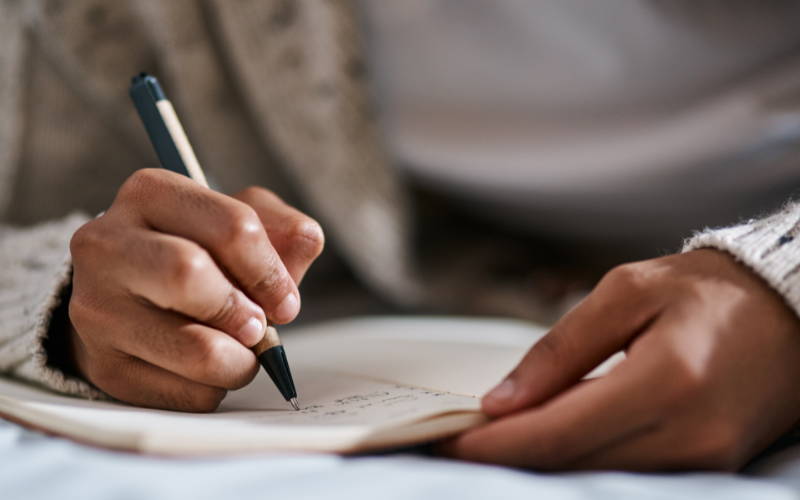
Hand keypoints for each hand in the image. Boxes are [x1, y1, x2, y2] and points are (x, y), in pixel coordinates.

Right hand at [68, 169, 323, 411]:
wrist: (130, 298)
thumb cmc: (197, 254)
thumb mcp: (239, 224)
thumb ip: (282, 229)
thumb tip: (306, 240)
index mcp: (150, 193)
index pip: (232, 227)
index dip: (271, 272)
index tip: (285, 300)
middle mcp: (107, 244)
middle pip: (191, 275)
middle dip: (245, 312)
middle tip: (258, 327)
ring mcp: (97, 308)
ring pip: (196, 349)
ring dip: (239, 361)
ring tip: (238, 352)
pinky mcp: (103, 366)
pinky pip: (186, 393)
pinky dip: (213, 388)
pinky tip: (202, 369)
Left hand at [440, 249, 799, 470]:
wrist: (790, 312)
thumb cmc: (706, 291)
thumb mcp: (625, 292)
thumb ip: (560, 348)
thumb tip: (502, 401)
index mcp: (666, 381)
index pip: (557, 433)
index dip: (495, 444)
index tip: (448, 436)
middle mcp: (689, 435)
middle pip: (571, 465)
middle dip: (506, 457)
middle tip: (459, 438)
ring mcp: (704, 459)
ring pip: (596, 477)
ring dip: (539, 461)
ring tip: (495, 436)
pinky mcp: (709, 465)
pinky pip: (628, 474)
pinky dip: (579, 459)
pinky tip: (550, 436)